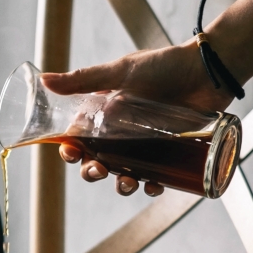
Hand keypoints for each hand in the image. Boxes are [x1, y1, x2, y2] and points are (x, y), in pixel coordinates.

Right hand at [43, 39, 228, 195]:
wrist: (208, 70)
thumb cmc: (164, 66)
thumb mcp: (119, 72)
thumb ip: (82, 80)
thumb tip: (44, 79)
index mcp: (105, 114)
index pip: (79, 139)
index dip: (72, 151)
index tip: (72, 153)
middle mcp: (122, 133)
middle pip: (98, 162)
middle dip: (93, 172)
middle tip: (98, 171)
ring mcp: (145, 145)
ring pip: (125, 174)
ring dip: (121, 185)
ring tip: (127, 182)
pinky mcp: (169, 154)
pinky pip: (156, 177)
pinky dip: (152, 186)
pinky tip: (153, 186)